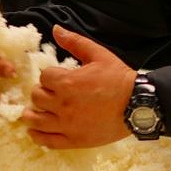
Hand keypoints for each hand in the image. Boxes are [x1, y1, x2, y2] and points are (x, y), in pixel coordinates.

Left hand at [21, 25, 135, 148]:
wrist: (138, 104)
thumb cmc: (119, 79)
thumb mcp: (98, 54)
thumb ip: (75, 42)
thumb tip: (56, 29)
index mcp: (67, 82)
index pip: (43, 77)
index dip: (50, 76)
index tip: (57, 78)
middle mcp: (63, 104)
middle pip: (36, 97)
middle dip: (41, 93)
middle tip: (50, 93)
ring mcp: (67, 124)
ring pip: (35, 121)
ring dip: (32, 114)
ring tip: (35, 112)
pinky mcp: (74, 140)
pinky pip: (47, 141)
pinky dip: (37, 136)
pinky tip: (36, 131)